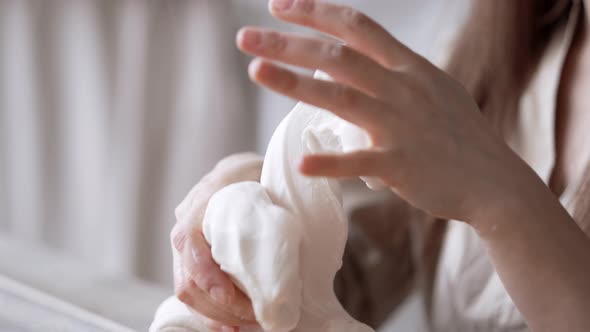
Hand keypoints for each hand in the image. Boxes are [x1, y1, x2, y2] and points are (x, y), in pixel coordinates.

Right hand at [171, 153, 262, 329]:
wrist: (243, 170)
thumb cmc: (260, 173)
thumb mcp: (269, 178)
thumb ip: (275, 205)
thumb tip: (298, 249)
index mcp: (203, 199)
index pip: (188, 241)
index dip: (206, 274)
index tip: (230, 296)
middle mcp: (186, 222)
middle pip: (186, 276)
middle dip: (218, 306)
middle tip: (255, 317)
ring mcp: (186, 242)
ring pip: (187, 290)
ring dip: (216, 314)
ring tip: (248, 325)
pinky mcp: (192, 258)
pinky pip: (194, 291)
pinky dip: (213, 312)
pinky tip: (234, 324)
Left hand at [237, 0, 535, 223]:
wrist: (494, 181)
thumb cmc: (459, 136)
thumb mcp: (433, 90)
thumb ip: (394, 74)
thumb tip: (352, 68)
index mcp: (410, 67)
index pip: (357, 27)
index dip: (315, 13)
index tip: (278, 6)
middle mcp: (403, 89)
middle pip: (338, 57)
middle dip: (288, 43)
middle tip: (245, 38)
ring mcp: (402, 126)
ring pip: (341, 98)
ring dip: (294, 83)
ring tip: (254, 70)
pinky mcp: (401, 165)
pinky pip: (360, 161)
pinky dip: (329, 162)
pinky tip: (301, 162)